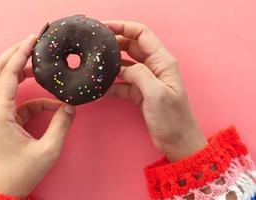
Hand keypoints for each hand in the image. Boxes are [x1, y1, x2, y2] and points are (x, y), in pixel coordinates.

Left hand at [0, 35, 75, 197]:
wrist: (2, 191)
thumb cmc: (20, 174)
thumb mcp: (47, 150)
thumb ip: (61, 125)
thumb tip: (70, 107)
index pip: (8, 73)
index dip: (20, 53)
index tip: (33, 39)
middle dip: (14, 54)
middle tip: (32, 43)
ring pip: (2, 83)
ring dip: (19, 72)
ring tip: (38, 66)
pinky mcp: (1, 121)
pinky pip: (16, 102)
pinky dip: (32, 99)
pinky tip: (50, 105)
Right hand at [105, 21, 206, 161]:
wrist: (178, 142)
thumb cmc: (173, 119)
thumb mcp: (157, 94)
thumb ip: (140, 75)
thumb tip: (123, 68)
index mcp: (162, 62)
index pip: (142, 34)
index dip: (124, 27)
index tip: (105, 27)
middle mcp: (154, 67)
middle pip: (132, 46)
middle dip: (114, 42)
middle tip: (94, 44)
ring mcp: (146, 80)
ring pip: (125, 64)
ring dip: (110, 64)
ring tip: (94, 64)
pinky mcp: (139, 93)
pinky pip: (122, 83)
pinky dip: (111, 84)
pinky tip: (99, 88)